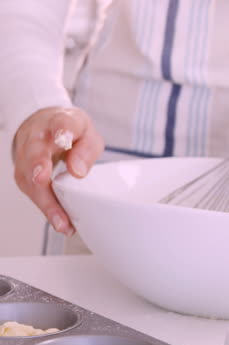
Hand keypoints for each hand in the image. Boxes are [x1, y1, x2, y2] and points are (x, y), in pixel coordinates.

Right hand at [14, 107, 103, 235]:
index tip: (63, 137)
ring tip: (62, 222)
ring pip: (30, 179)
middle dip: (38, 166)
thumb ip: (86, 150)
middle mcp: (38, 138)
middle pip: (36, 152)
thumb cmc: (70, 132)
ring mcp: (27, 157)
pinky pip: (34, 193)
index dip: (62, 130)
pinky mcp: (24, 176)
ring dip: (45, 202)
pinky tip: (61, 222)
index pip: (61, 122)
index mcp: (59, 121)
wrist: (44, 128)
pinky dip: (47, 209)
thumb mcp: (87, 134)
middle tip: (42, 179)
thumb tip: (77, 172)